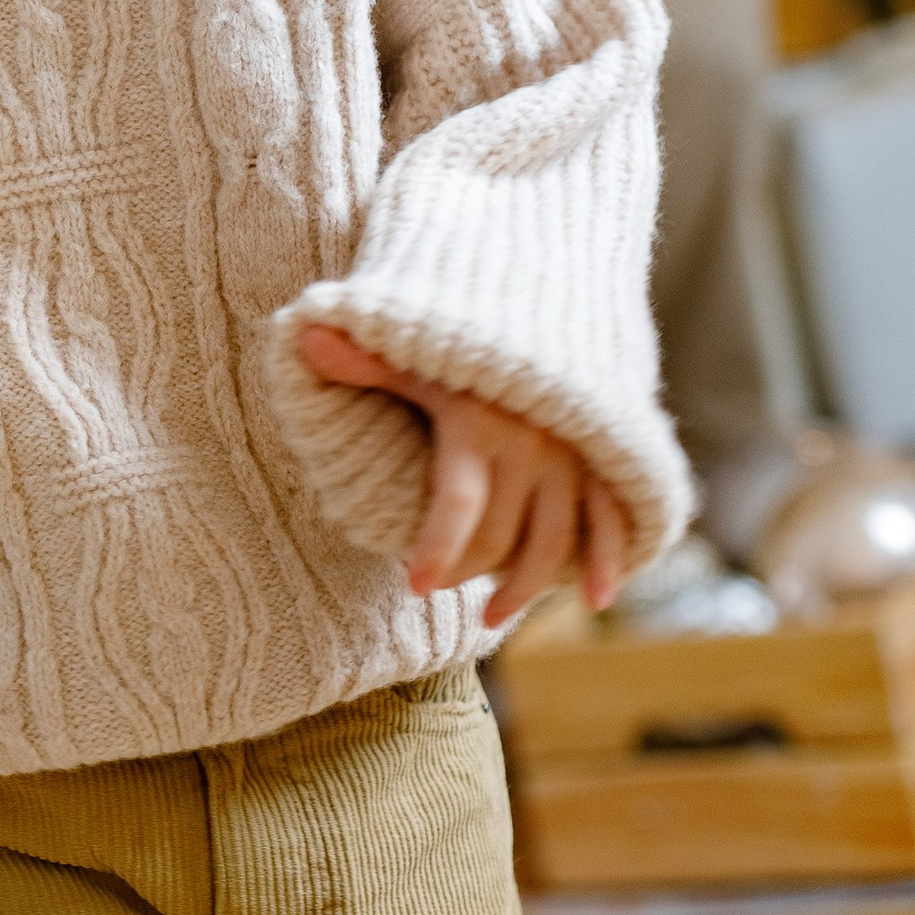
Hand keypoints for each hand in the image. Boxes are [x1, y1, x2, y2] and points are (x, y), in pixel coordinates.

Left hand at [297, 326, 630, 623]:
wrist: (548, 297)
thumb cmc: (464, 334)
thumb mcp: (415, 349)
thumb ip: (364, 359)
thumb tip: (305, 337)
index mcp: (480, 424)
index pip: (459, 503)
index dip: (438, 550)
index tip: (416, 587)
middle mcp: (533, 445)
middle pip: (502, 536)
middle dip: (467, 572)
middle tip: (437, 589)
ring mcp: (573, 456)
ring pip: (555, 542)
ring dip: (525, 588)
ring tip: (492, 617)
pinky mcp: (603, 458)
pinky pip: (609, 518)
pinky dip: (606, 562)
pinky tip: (595, 600)